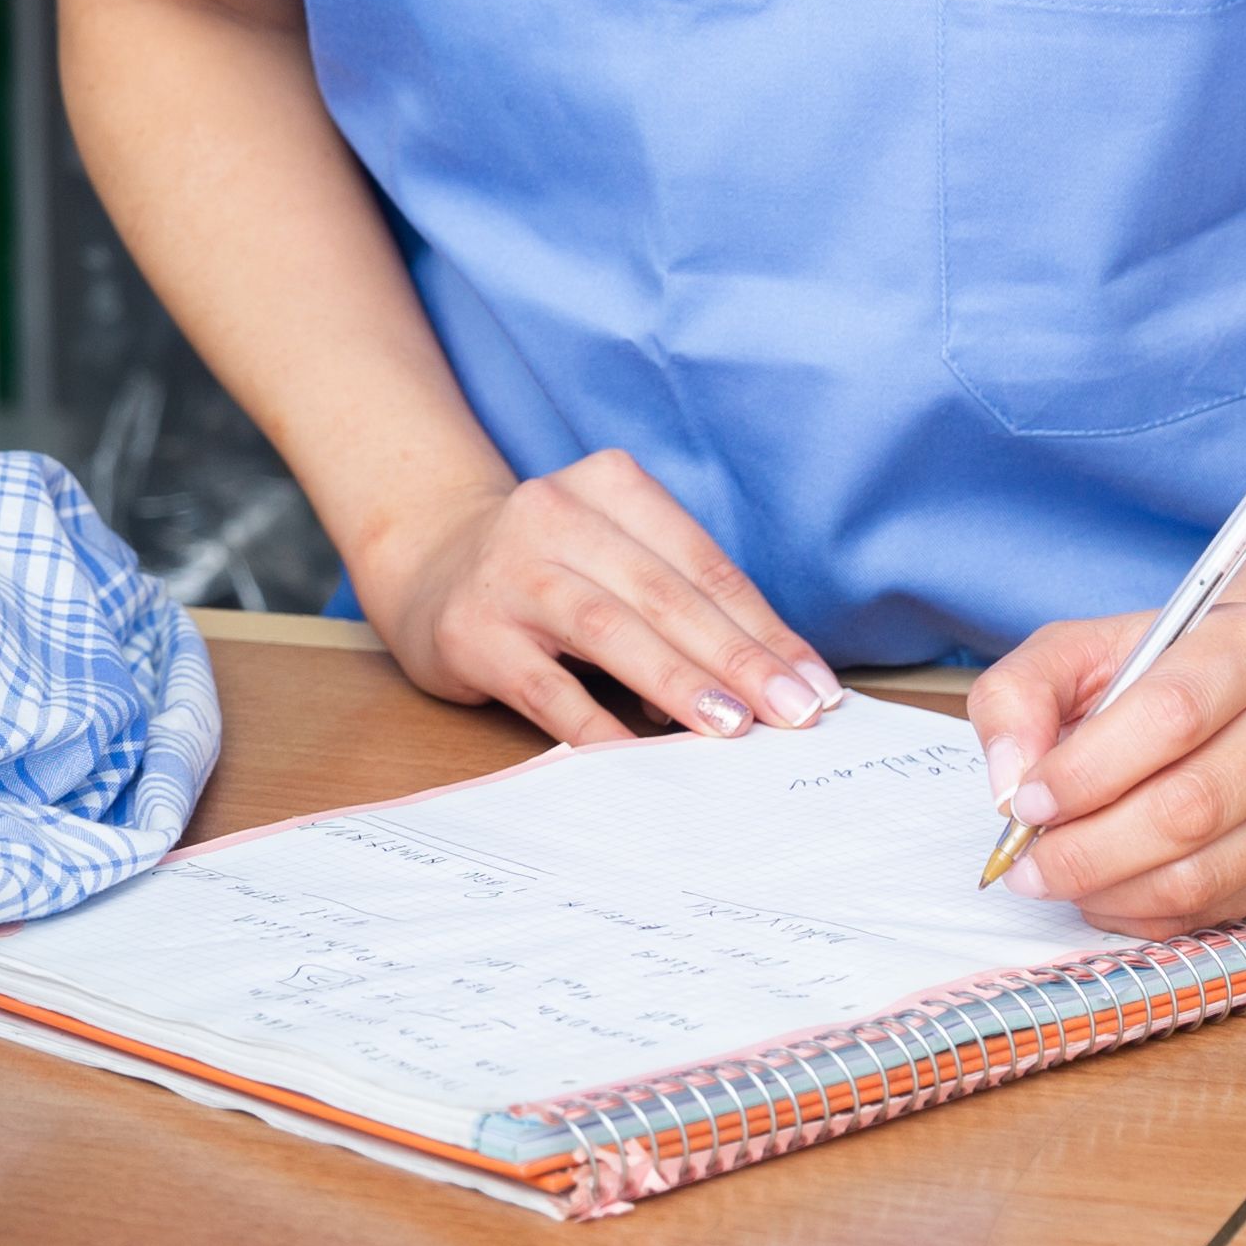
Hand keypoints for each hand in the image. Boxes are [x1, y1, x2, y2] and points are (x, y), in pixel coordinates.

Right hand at [351, 449, 846, 749]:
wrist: (429, 562)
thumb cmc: (552, 569)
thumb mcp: (615, 556)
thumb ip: (678, 603)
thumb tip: (766, 687)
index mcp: (610, 485)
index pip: (703, 563)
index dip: (764, 626)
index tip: (816, 685)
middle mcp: (555, 513)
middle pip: (664, 593)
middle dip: (737, 657)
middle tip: (794, 713)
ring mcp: (508, 571)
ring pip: (608, 628)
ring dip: (676, 681)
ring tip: (732, 726)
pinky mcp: (471, 631)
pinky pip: (546, 686)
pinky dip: (597, 724)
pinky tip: (640, 760)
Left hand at [962, 597, 1245, 935]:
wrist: (1242, 697)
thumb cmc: (1152, 671)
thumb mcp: (1075, 651)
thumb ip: (1020, 696)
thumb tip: (1010, 782)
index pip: (1172, 716)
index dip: (1089, 770)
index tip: (1027, 802)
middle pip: (1190, 808)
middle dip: (1089, 850)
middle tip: (1027, 864)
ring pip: (1201, 874)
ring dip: (1109, 891)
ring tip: (1055, 878)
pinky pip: (1210, 913)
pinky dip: (1140, 915)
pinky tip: (1104, 890)